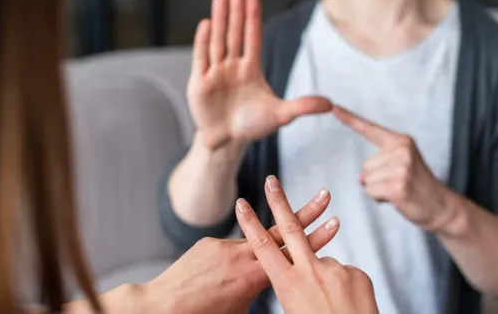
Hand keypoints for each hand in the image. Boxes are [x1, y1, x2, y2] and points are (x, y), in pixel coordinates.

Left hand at [143, 185, 338, 313]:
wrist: (163, 306)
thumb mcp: (239, 309)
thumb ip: (257, 289)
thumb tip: (270, 280)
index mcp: (254, 276)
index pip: (292, 254)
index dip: (316, 239)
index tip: (334, 224)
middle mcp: (242, 256)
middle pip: (281, 231)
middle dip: (305, 213)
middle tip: (325, 195)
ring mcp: (225, 246)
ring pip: (255, 238)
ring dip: (267, 236)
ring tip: (268, 242)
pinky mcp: (209, 243)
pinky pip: (231, 246)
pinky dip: (234, 256)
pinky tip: (222, 271)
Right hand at [187, 0, 331, 149]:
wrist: (227, 142)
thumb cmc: (252, 126)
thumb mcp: (280, 115)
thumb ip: (303, 106)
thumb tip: (330, 104)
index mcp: (251, 69)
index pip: (253, 37)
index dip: (253, 17)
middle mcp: (233, 66)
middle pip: (235, 33)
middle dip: (237, 10)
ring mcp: (215, 73)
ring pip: (218, 41)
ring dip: (220, 20)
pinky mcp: (199, 83)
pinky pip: (201, 58)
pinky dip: (203, 42)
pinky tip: (206, 23)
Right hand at [236, 176, 378, 313]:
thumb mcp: (294, 311)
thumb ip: (292, 288)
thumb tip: (293, 277)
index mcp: (288, 285)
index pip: (263, 247)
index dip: (250, 224)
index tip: (241, 204)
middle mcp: (310, 272)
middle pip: (290, 228)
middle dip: (278, 201)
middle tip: (272, 180)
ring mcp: (336, 270)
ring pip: (322, 261)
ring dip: (322, 279)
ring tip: (329, 304)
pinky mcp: (357, 273)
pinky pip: (343, 273)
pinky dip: (342, 286)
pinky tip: (346, 304)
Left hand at [333, 105, 455, 230]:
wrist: (441, 206)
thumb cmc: (417, 185)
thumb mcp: (403, 163)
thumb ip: (381, 161)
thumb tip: (361, 177)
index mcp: (401, 141)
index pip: (370, 129)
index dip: (350, 119)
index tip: (333, 108)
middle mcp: (402, 150)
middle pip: (365, 165)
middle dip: (376, 179)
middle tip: (399, 183)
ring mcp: (401, 168)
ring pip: (366, 180)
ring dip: (377, 189)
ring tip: (399, 190)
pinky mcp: (398, 186)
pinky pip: (370, 191)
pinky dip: (379, 198)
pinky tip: (397, 198)